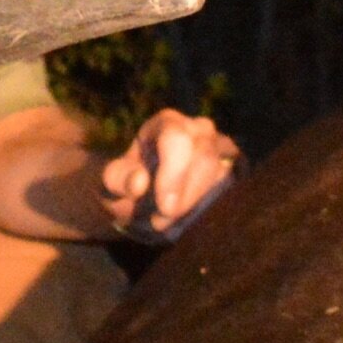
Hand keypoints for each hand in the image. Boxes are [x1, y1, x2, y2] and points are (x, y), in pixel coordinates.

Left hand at [95, 107, 239, 237]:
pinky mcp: (230, 167)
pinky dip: (213, 203)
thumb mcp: (111, 182)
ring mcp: (218, 147)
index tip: (164, 208)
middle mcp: (197, 128)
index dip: (174, 174)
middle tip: (163, 219)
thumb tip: (140, 182)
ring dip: (196, 202)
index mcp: (166, 123)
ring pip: (221, 171)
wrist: (142, 195)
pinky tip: (191, 213)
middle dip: (185, 195)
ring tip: (171, 218)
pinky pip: (231, 184)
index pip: (177, 137)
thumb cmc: (127, 183)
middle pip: (204, 156)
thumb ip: (119, 179)